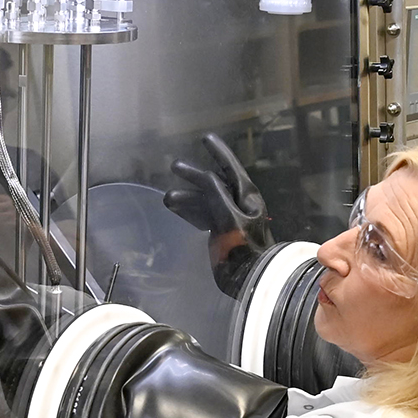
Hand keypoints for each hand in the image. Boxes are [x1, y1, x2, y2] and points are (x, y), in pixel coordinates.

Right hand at [166, 133, 272, 249]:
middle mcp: (239, 203)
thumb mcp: (230, 219)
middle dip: (194, 175)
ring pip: (206, 201)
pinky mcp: (222, 232)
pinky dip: (190, 211)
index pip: (230, 168)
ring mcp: (230, 217)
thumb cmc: (244, 249)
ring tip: (168, 197)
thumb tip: (206, 176)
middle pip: (214, 183)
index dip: (219, 152)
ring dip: (187, 197)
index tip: (205, 138)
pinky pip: (204, 215)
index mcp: (246, 197)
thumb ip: (217, 195)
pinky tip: (176, 208)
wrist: (250, 279)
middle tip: (174, 166)